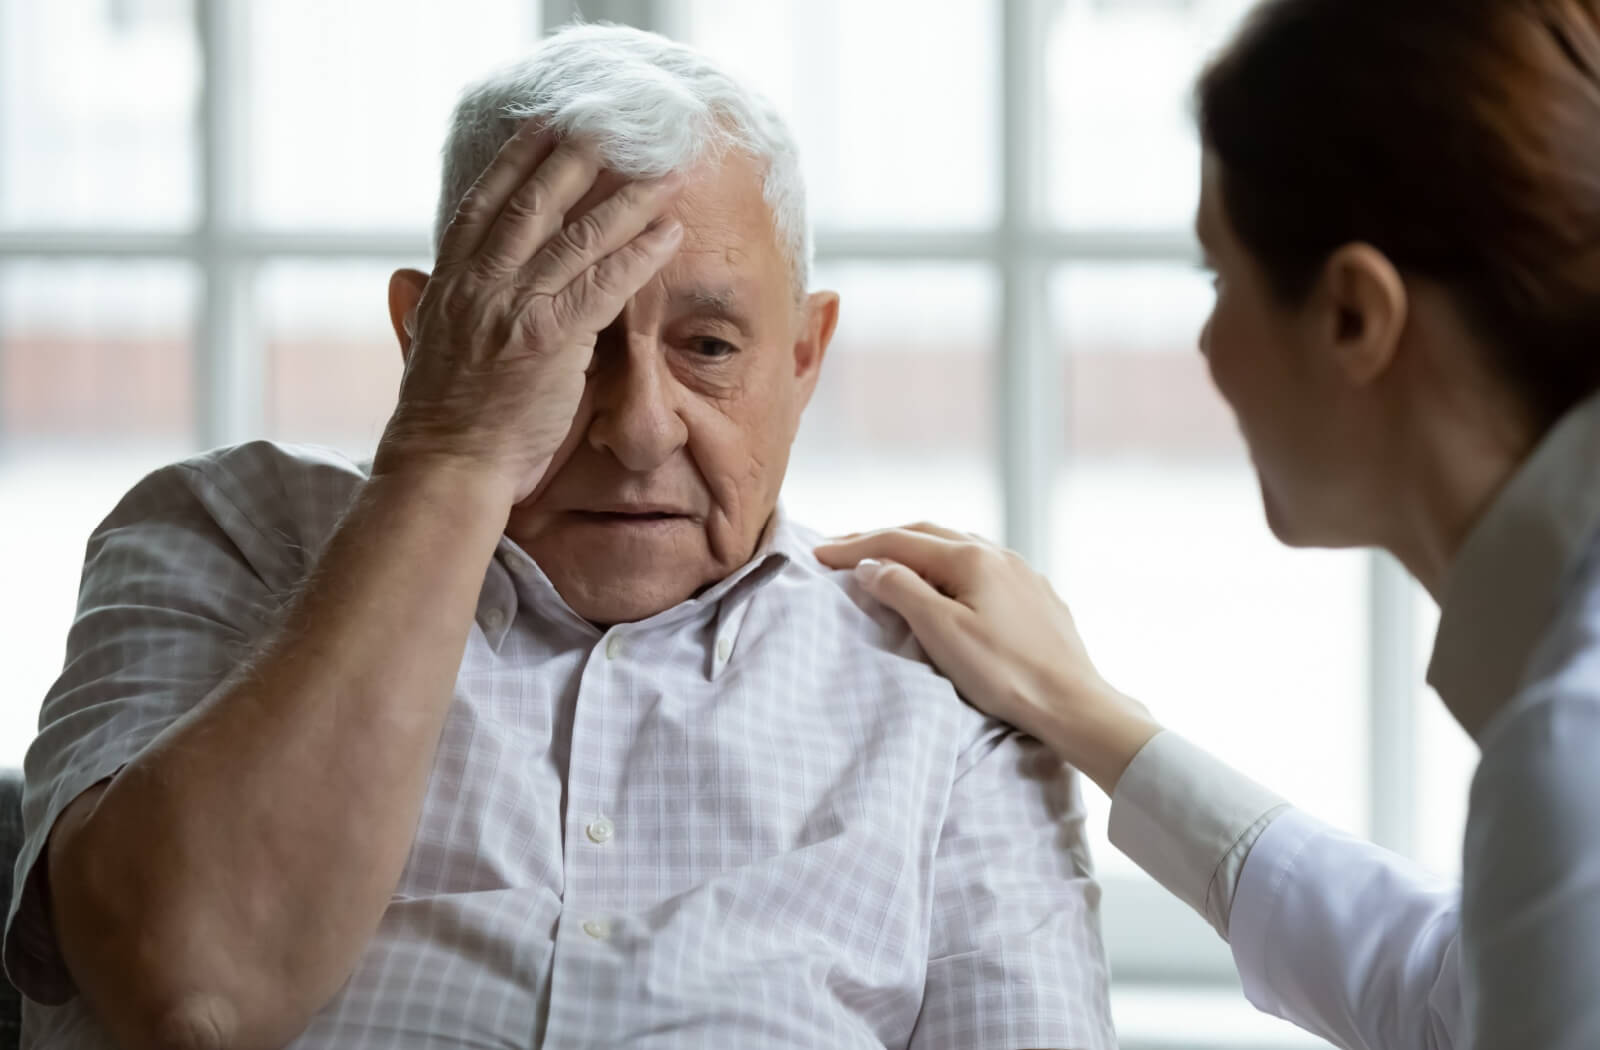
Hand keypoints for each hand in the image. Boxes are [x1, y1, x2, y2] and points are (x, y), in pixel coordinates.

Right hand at [376, 121, 685, 504]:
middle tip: (611, 126)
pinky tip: (669, 232)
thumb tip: (405, 275)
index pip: (483, 205)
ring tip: (661, 172)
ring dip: (625, 200)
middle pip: (534, 203)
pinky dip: (638, 255)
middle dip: (575, 159)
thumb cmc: (441, 420)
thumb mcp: (419, 349)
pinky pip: (604, 285)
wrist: (446, 467)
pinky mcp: (549, 340)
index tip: (544, 127)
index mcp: (449, 283)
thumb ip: (418, 308)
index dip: (515, 161)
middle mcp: (479, 285)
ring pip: (577, 237)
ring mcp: (514, 309)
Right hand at [815, 524, 1163, 794]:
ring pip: (956, 547)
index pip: (899, 541)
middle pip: (927, 534)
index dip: (855, 547)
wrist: (1074, 704)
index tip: (818, 555)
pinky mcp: (1035, 596)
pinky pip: (980, 567)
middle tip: (843, 549)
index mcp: (971, 558)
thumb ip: (903, 590)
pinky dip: (946, 566)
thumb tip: (871, 565)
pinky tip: (943, 582)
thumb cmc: (1006, 673)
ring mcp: (1020, 573)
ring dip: (915, 549)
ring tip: (886, 560)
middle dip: (882, 539)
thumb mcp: (943, 632)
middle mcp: (997, 554)